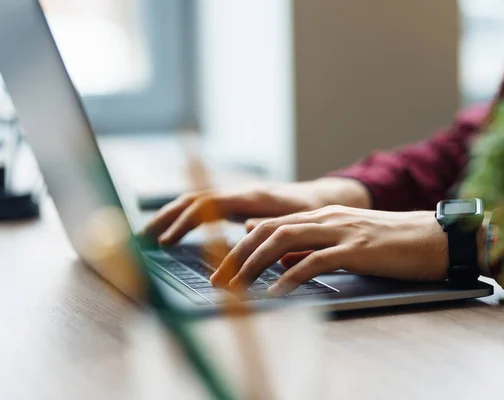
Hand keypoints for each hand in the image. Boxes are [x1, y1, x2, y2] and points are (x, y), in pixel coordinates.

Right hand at [143, 178, 369, 244]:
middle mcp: (240, 193)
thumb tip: (246, 229)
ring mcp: (239, 197)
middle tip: (143, 237)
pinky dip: (187, 218)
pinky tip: (177, 232)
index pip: (207, 206)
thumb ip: (275, 226)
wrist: (325, 199)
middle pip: (193, 200)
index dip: (183, 223)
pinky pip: (207, 208)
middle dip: (166, 217)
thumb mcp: (299, 222)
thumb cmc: (315, 213)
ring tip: (150, 235)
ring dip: (171, 217)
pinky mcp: (240, 205)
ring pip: (197, 202)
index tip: (165, 241)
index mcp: (252, 196)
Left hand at [210, 206, 452, 294]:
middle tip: (218, 280)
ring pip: (285, 241)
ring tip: (236, 287)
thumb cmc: (393, 244)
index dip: (243, 246)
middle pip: (269, 231)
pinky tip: (276, 292)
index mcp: (323, 216)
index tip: (224, 268)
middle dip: (238, 255)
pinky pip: (316, 260)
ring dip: (255, 265)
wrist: (435, 238)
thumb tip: (281, 264)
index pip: (272, 226)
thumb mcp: (346, 243)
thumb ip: (313, 249)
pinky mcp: (358, 249)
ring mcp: (342, 231)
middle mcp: (327, 218)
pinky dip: (291, 276)